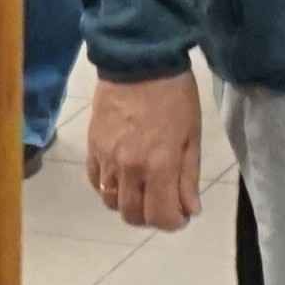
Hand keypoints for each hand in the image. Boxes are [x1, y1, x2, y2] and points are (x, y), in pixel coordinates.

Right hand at [86, 69, 203, 231]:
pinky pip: (95, 182)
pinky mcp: (92, 147)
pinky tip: (122, 176)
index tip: (181, 215)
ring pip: (111, 202)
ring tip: (143, 190)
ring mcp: (106, 159)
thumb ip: (188, 177)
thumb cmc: (174, 95)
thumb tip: (190, 210)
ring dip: (129, 204)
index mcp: (159, 165)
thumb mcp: (191, 135)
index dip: (174, 223)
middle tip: (163, 204)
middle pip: (133, 215)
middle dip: (151, 217)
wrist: (138, 60)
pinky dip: (109, 187)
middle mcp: (128, 168)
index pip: (161, 217)